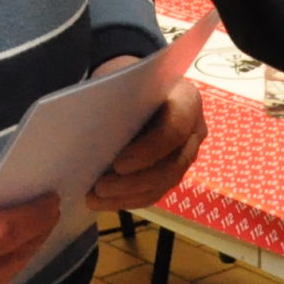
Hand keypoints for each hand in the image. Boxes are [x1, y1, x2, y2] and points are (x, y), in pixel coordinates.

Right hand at [0, 175, 61, 283]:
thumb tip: (16, 201)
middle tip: (44, 218)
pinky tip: (1, 259)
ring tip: (27, 237)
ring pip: (2, 282)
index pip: (14, 231)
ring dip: (17, 259)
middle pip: (13, 260)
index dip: (38, 215)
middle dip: (32, 237)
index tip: (51, 202)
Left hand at [85, 70, 203, 211]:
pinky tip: (104, 202)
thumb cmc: (127, 81)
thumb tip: (89, 129)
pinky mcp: (173, 170)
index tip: (118, 164)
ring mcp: (186, 153)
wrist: (136, 85)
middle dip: (134, 181)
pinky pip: (156, 191)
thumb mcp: (123, 81)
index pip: (175, 129)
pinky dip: (129, 199)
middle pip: (171, 165)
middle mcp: (194, 130)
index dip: (149, 150)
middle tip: (100, 187)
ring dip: (128, 196)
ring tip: (94, 198)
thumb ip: (117, 102)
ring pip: (163, 184)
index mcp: (186, 100)